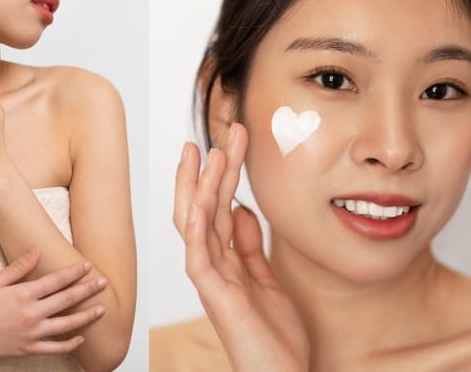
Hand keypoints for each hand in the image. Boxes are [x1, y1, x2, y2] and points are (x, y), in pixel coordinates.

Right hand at [0, 246, 106, 365]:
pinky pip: (55, 348)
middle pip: (66, 300)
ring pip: (67, 325)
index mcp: (23, 294)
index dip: (74, 272)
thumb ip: (18, 267)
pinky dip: (70, 344)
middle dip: (87, 290)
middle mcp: (32, 314)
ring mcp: (32, 333)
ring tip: (101, 310)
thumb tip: (37, 250)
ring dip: (86, 317)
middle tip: (103, 283)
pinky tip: (81, 338)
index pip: (56, 281)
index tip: (88, 266)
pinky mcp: (29, 348)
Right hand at [174, 124, 309, 371]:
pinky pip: (199, 254)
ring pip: (196, 221)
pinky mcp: (213, 294)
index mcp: (224, 260)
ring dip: (201, 185)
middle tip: (224, 130)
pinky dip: (196, 225)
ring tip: (209, 151)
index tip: (233, 141)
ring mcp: (209, 278)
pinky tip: (198, 199)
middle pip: (204, 204)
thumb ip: (250, 248)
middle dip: (213, 167)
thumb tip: (241, 211)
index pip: (218, 205)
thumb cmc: (275, 339)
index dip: (223, 173)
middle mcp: (211, 264)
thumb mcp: (268, 282)